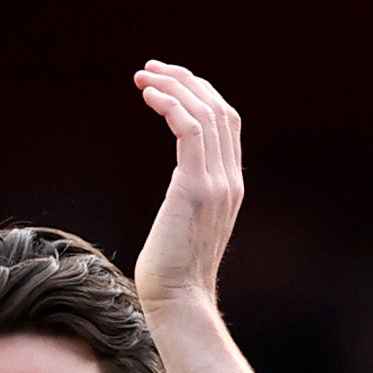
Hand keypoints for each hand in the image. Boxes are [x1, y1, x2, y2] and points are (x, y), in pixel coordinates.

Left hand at [130, 59, 247, 326]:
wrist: (177, 302)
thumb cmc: (170, 274)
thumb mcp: (183, 227)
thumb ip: (188, 200)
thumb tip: (176, 193)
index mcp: (230, 186)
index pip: (225, 124)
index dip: (199, 95)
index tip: (168, 83)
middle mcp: (229, 180)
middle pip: (218, 109)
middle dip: (185, 81)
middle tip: (150, 69)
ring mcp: (217, 183)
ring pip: (205, 112)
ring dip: (173, 86)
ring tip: (143, 76)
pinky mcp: (196, 187)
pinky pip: (189, 129)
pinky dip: (170, 104)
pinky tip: (148, 95)